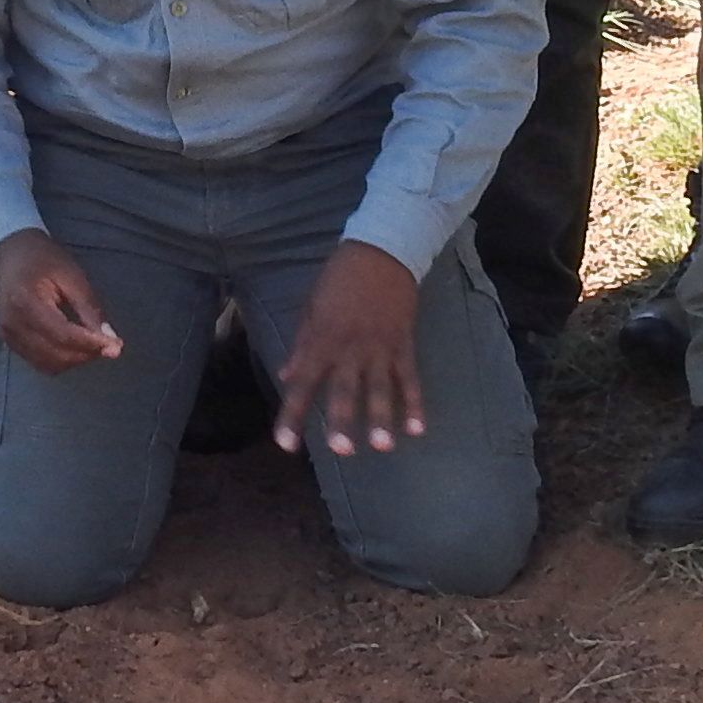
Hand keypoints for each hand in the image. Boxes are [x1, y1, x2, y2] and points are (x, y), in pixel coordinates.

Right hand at [0, 230, 121, 373]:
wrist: (11, 254)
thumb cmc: (43, 259)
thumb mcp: (72, 276)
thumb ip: (90, 310)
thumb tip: (111, 341)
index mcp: (25, 301)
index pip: (63, 335)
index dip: (91, 345)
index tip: (115, 346)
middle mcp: (12, 324)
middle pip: (56, 355)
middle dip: (86, 354)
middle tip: (108, 344)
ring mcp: (8, 336)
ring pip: (49, 365)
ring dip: (75, 360)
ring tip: (92, 343)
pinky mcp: (10, 343)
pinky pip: (40, 363)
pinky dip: (61, 360)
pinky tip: (74, 346)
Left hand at [275, 241, 428, 458]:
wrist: (381, 252)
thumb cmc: (338, 280)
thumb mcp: (311, 308)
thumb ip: (301, 345)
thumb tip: (287, 377)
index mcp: (321, 340)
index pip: (302, 384)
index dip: (292, 415)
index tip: (285, 444)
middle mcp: (349, 348)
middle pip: (344, 390)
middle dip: (342, 420)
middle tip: (342, 450)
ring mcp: (379, 347)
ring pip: (380, 388)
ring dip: (381, 418)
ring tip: (382, 447)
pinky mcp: (403, 344)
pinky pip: (409, 378)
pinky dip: (414, 403)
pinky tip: (417, 429)